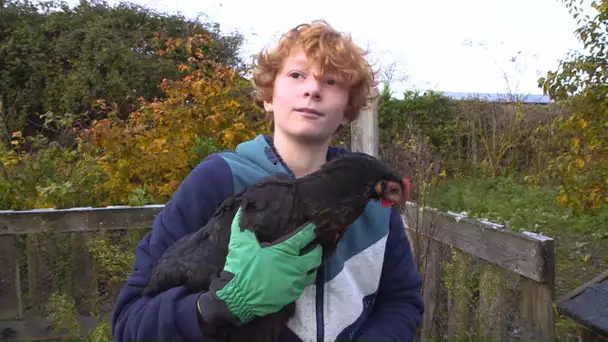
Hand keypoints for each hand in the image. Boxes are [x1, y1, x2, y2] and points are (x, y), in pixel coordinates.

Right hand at [212, 207, 321, 323]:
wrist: (238, 298)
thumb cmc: (241, 268)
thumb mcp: (239, 243)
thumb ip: (241, 225)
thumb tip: (240, 208)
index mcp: (285, 250)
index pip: (304, 237)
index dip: (310, 230)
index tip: (314, 226)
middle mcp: (295, 266)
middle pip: (315, 256)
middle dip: (317, 249)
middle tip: (315, 245)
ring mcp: (295, 282)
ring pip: (312, 272)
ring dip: (312, 265)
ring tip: (309, 261)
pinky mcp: (292, 295)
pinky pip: (303, 285)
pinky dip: (303, 278)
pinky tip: (298, 276)